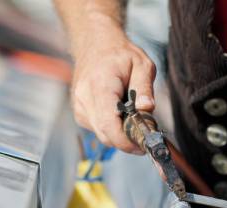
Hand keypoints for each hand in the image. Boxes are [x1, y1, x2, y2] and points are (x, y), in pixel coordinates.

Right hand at [71, 28, 155, 153]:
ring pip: (102, 135)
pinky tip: (120, 113)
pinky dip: (112, 128)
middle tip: (145, 134)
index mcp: (99, 85)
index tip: (142, 145)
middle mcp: (84, 98)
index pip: (108, 123)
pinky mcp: (80, 113)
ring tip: (133, 117)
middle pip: (105, 134)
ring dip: (120, 134)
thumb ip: (145, 88)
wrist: (95, 44)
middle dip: (126, 140)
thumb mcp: (142, 64)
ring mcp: (79, 107)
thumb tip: (147, 109)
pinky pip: (98, 130)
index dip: (125, 140)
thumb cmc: (120, 54)